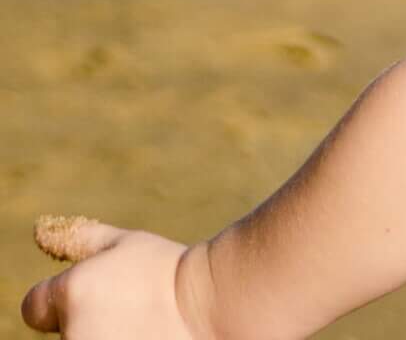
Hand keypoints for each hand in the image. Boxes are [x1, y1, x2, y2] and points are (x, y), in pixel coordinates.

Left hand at [20, 217, 217, 338]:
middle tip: (132, 315)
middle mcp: (73, 331)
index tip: (98, 301)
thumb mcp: (127, 245)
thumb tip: (38, 230)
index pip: (36, 307)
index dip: (63, 302)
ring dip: (108, 335)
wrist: (216, 306)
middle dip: (90, 321)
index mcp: (70, 291)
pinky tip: (149, 336)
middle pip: (66, 329)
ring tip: (145, 329)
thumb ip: (79, 238)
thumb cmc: (170, 270)